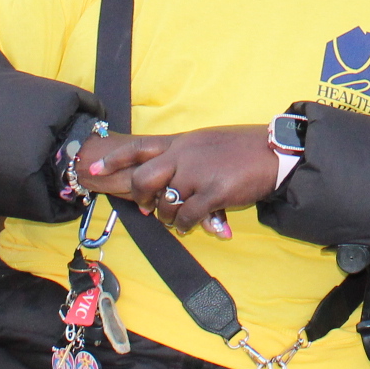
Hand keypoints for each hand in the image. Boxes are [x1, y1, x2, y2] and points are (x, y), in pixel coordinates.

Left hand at [78, 127, 277, 237]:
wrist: (276, 151)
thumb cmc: (244, 148)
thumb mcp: (208, 142)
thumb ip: (186, 157)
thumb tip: (170, 183)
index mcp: (182, 142)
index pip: (139, 147)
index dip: (114, 159)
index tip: (93, 169)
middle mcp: (185, 156)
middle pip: (143, 179)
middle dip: (141, 198)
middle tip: (148, 208)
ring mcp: (198, 174)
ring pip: (165, 203)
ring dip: (167, 217)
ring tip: (177, 219)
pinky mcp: (214, 192)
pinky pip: (187, 216)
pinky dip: (184, 225)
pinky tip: (190, 226)